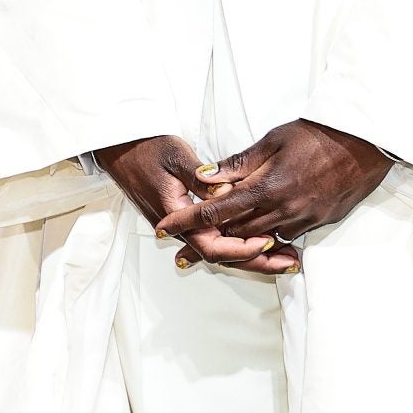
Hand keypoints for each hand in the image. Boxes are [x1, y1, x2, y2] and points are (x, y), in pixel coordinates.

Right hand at [95, 135, 298, 277]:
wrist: (122, 149)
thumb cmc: (147, 148)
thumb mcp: (176, 156)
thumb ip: (201, 179)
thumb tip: (225, 194)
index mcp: (176, 214)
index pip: (211, 245)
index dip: (241, 248)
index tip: (268, 241)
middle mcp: (181, 228)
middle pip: (223, 256)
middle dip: (257, 262)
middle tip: (290, 263)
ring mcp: (185, 226)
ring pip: (222, 250)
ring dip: (253, 255)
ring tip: (286, 257)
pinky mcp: (190, 220)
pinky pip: (218, 238)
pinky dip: (241, 243)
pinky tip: (265, 242)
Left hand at [158, 119, 392, 272]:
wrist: (365, 144)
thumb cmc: (317, 135)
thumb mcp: (273, 140)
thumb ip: (238, 163)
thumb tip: (204, 177)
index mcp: (266, 189)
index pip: (216, 211)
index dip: (186, 221)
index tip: (164, 228)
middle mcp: (282, 211)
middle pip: (234, 234)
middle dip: (207, 242)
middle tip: (182, 249)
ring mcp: (302, 220)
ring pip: (259, 240)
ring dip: (236, 244)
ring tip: (213, 249)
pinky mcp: (318, 222)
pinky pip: (285, 237)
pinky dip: (266, 239)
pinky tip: (257, 238)